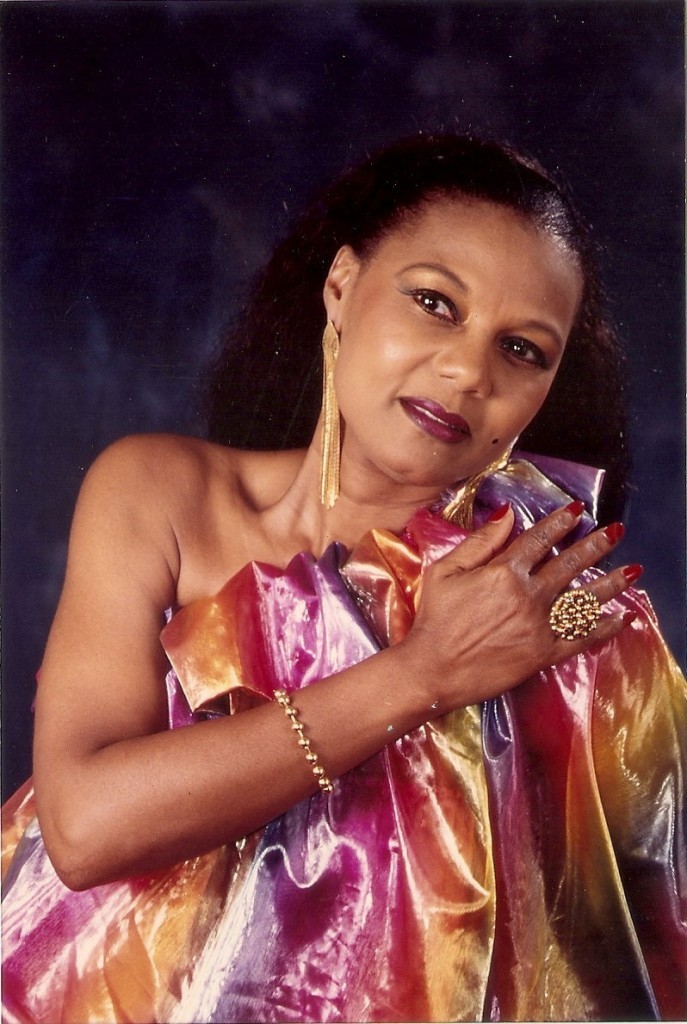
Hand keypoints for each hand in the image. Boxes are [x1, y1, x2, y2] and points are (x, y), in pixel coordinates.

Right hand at [400, 501, 639, 710]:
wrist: (434, 670)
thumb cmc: (435, 619)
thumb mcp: (446, 571)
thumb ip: (480, 542)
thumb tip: (508, 514)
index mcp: (504, 572)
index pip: (539, 540)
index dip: (560, 522)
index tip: (578, 510)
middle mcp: (529, 596)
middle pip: (570, 564)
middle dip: (596, 545)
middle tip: (616, 531)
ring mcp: (540, 626)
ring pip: (584, 599)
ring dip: (611, 583)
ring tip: (633, 571)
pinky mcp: (544, 653)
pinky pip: (583, 638)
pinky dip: (606, 627)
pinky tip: (624, 617)